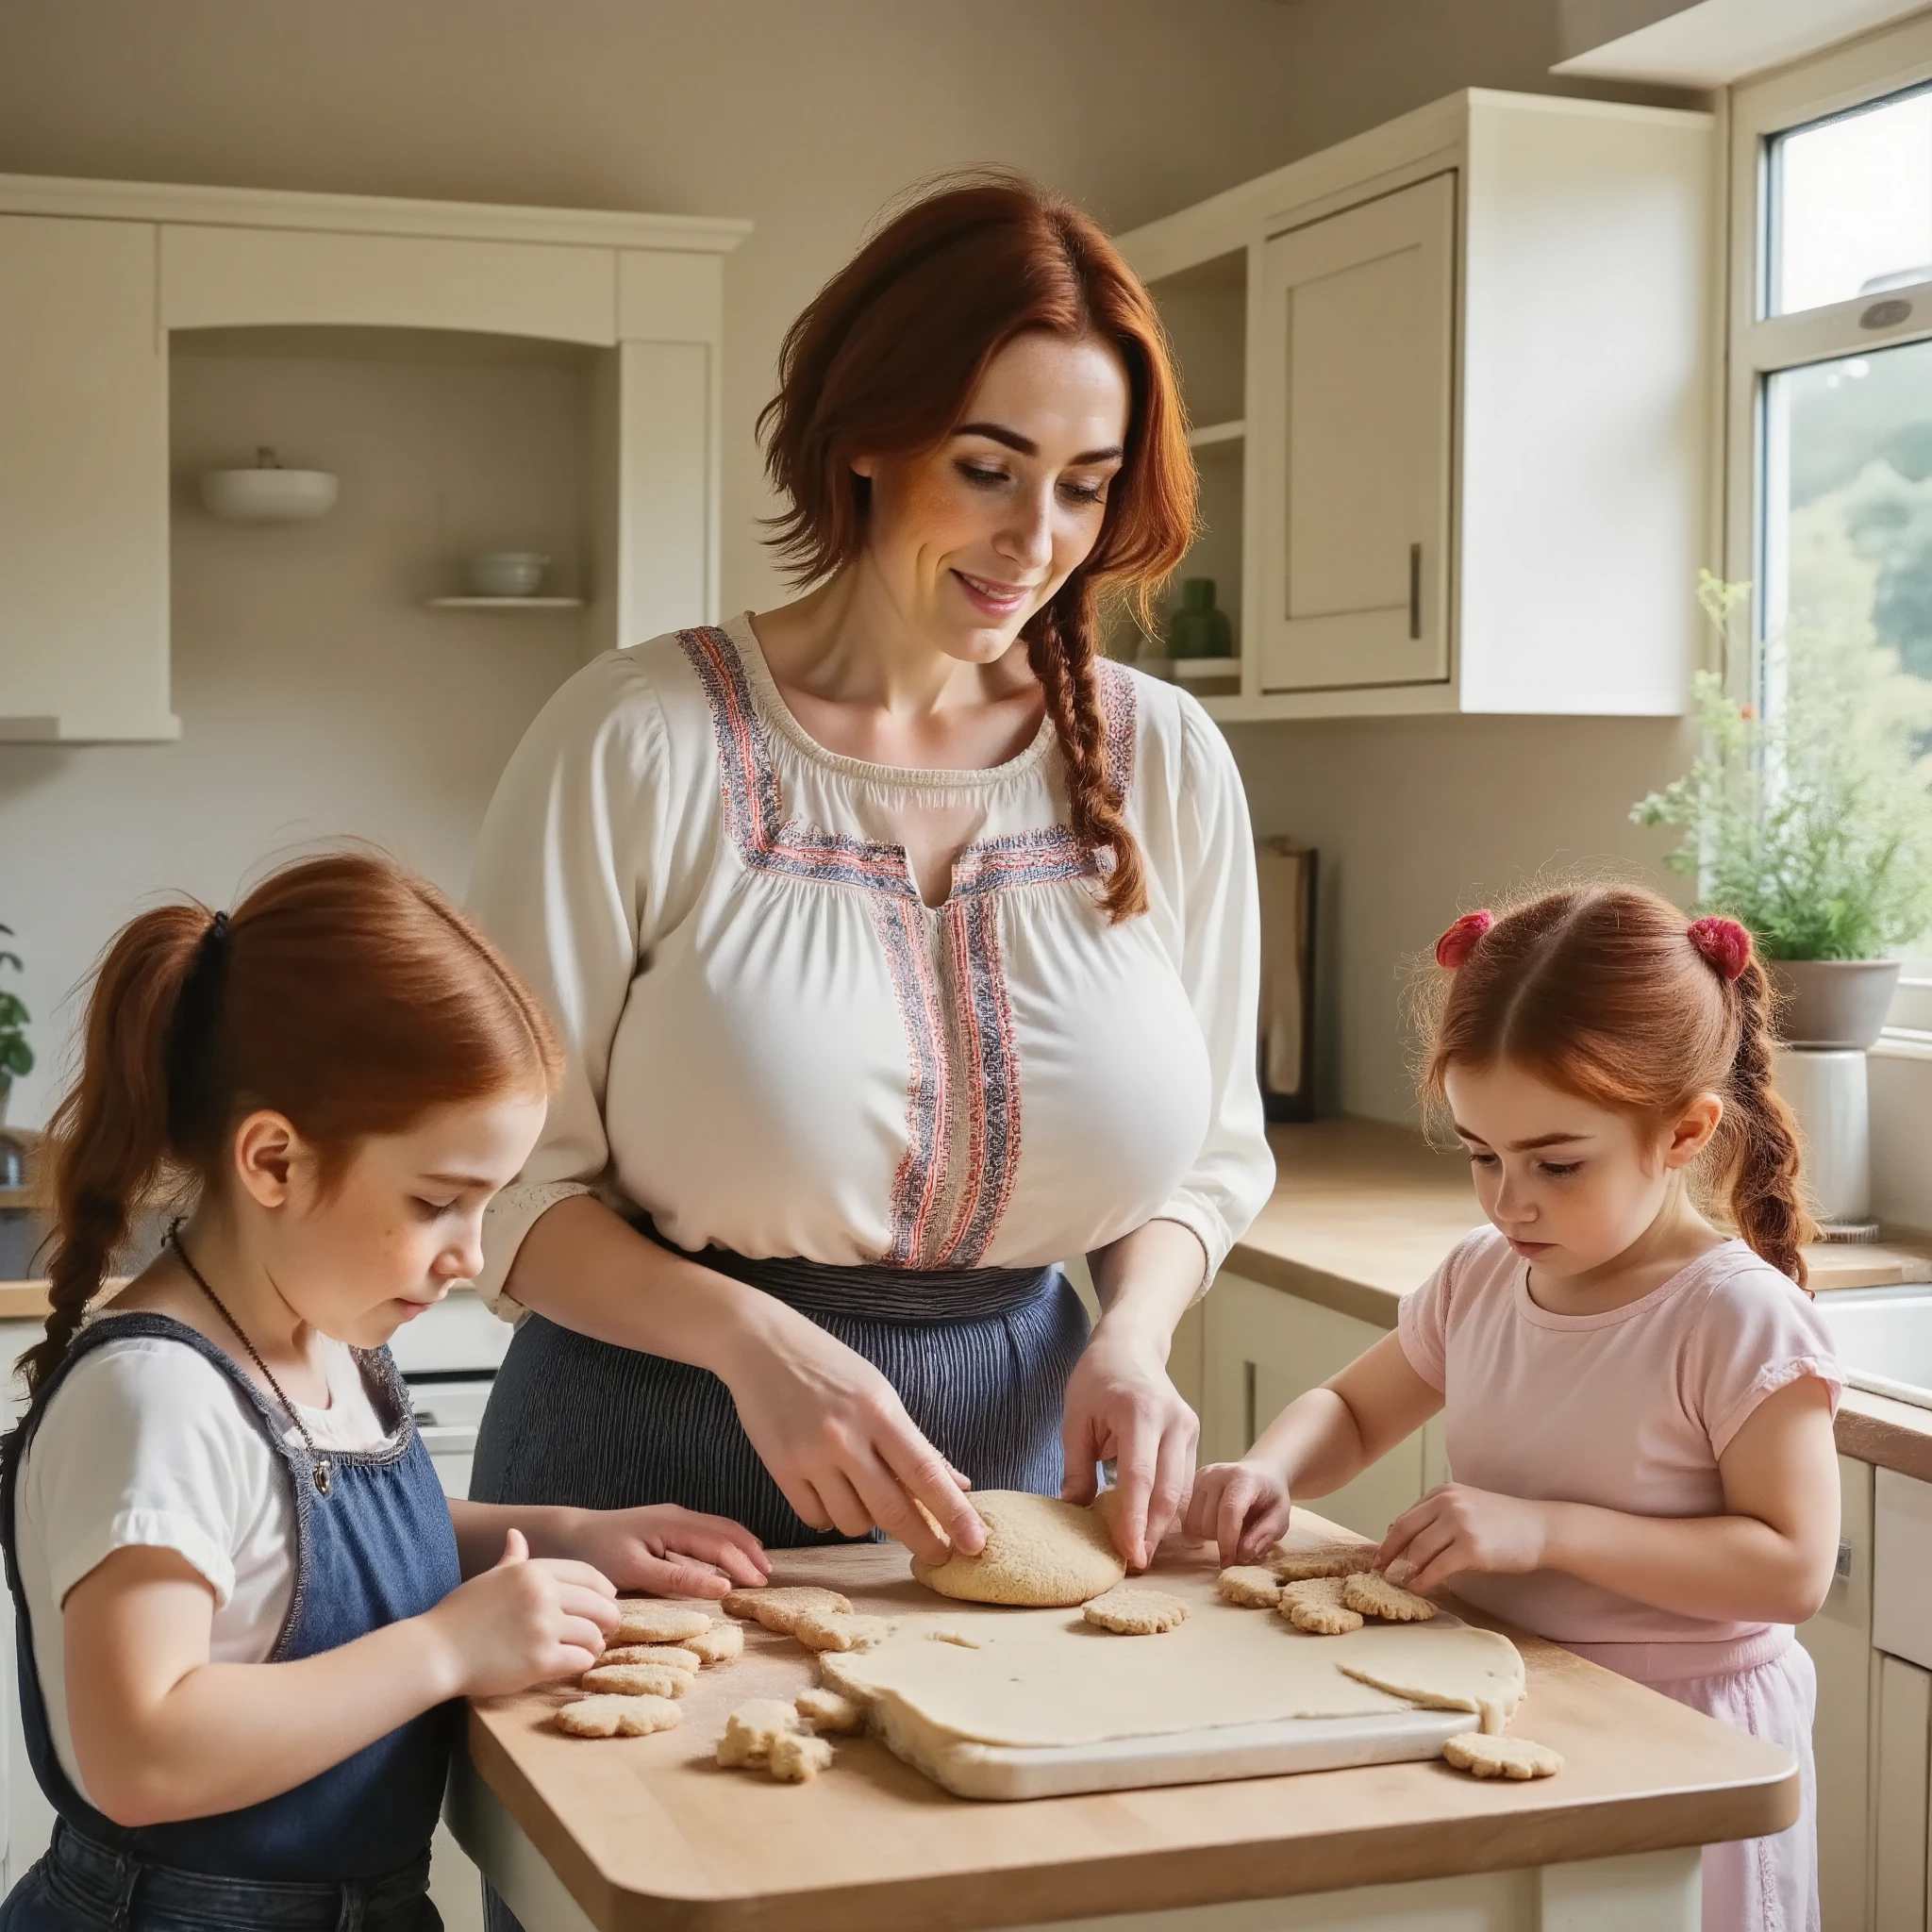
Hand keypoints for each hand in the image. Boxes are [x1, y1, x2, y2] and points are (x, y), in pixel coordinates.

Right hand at [424, 1529, 618, 1697]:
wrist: (436, 1652)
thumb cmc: (459, 1615)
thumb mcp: (488, 1578)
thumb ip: (512, 1558)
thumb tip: (517, 1534)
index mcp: (533, 1571)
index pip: (589, 1574)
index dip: (605, 1590)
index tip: (609, 1600)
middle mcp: (543, 1594)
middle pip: (600, 1604)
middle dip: (608, 1619)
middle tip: (606, 1630)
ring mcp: (543, 1627)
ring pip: (594, 1634)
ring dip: (595, 1644)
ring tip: (589, 1649)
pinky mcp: (540, 1661)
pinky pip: (580, 1659)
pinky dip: (582, 1662)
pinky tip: (574, 1663)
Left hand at [566, 1505, 770, 1599]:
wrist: (565, 1535)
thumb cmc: (595, 1554)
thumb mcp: (635, 1571)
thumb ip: (679, 1579)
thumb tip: (722, 1587)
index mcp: (673, 1524)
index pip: (720, 1543)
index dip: (743, 1563)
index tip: (760, 1585)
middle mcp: (677, 1517)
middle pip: (725, 1530)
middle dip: (749, 1551)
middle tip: (767, 1576)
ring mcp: (671, 1520)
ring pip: (716, 1530)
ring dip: (738, 1548)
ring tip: (755, 1568)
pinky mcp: (664, 1529)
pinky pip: (702, 1536)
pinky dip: (721, 1548)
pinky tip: (724, 1563)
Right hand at [720, 1310, 981, 1564]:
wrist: (763, 1346)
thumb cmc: (831, 1368)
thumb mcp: (880, 1393)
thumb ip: (914, 1442)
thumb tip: (957, 1483)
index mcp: (879, 1411)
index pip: (926, 1473)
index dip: (954, 1513)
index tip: (975, 1543)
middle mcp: (846, 1436)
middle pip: (893, 1509)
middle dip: (923, 1540)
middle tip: (939, 1555)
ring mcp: (810, 1455)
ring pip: (853, 1522)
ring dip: (868, 1523)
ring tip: (867, 1499)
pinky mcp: (780, 1468)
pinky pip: (816, 1518)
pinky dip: (831, 1517)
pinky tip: (833, 1497)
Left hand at [1061, 1328, 1198, 1569]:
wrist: (1131, 1346)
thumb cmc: (1097, 1379)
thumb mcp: (1075, 1419)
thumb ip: (1077, 1467)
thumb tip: (1074, 1512)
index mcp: (1140, 1413)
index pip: (1140, 1479)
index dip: (1136, 1522)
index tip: (1130, 1556)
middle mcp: (1172, 1421)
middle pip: (1169, 1491)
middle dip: (1154, 1533)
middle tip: (1135, 1564)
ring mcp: (1188, 1427)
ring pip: (1182, 1489)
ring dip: (1163, 1524)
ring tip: (1141, 1551)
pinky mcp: (1193, 1434)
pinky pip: (1185, 1479)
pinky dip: (1170, 1505)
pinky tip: (1153, 1525)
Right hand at [1182, 1459, 1292, 1567]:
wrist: (1261, 1472)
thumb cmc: (1271, 1497)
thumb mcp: (1281, 1517)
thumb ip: (1265, 1534)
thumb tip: (1243, 1553)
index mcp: (1243, 1478)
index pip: (1229, 1510)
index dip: (1228, 1540)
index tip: (1228, 1562)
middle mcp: (1217, 1474)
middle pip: (1208, 1522)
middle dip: (1222, 1540)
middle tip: (1238, 1538)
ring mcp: (1200, 1477)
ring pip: (1193, 1524)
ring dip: (1209, 1536)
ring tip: (1226, 1529)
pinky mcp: (1189, 1484)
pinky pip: (1185, 1520)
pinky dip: (1198, 1530)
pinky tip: (1213, 1524)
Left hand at [1375, 1485, 1551, 1596]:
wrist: (1541, 1529)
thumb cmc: (1503, 1523)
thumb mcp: (1466, 1507)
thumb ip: (1438, 1518)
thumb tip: (1405, 1539)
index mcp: (1442, 1493)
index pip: (1406, 1517)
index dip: (1390, 1539)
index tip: (1380, 1555)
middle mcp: (1447, 1504)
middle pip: (1405, 1531)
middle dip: (1388, 1553)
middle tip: (1380, 1570)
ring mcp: (1459, 1525)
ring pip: (1419, 1551)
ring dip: (1406, 1570)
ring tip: (1401, 1582)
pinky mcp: (1472, 1549)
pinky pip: (1437, 1568)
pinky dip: (1423, 1580)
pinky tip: (1419, 1588)